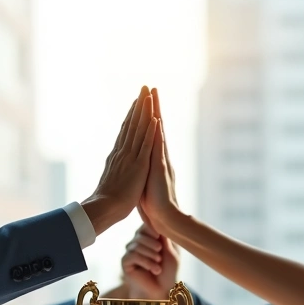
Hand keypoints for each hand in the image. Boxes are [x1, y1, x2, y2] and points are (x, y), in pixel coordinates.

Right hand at [81, 86, 158, 235]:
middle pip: (132, 124)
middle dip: (138, 105)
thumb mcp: (111, 180)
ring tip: (148, 95)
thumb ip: (112, 170)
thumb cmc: (108, 201)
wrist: (105, 209)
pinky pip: (145, 144)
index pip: (126, 131)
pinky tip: (154, 118)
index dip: (131, 115)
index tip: (136, 102)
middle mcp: (123, 152)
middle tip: (143, 88)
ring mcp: (131, 157)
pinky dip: (149, 131)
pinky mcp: (139, 165)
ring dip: (144, 111)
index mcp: (118, 156)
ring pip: (138, 129)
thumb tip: (111, 167)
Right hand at [121, 224, 179, 298]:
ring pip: (136, 244)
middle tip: (160, 253)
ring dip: (150, 254)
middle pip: (140, 233)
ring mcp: (130, 252)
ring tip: (159, 264)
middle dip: (152, 243)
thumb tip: (160, 221)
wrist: (162, 290)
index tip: (159, 237)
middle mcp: (138, 242)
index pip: (147, 224)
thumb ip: (165, 237)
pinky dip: (145, 262)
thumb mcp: (172, 252)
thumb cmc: (169, 271)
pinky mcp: (125, 262)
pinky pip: (132, 255)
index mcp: (150, 237)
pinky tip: (154, 270)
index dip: (152, 229)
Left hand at [139, 89, 180, 234]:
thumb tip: (139, 165)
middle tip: (150, 87)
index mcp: (152, 158)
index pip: (149, 132)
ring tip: (153, 95)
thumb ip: (144, 171)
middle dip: (152, 106)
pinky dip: (156, 132)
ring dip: (155, 112)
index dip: (145, 116)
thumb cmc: (153, 204)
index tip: (143, 100)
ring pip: (157, 130)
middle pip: (154, 125)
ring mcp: (160, 159)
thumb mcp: (145, 182)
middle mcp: (158, 155)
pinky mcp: (159, 167)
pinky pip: (157, 146)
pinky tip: (155, 120)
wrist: (164, 217)